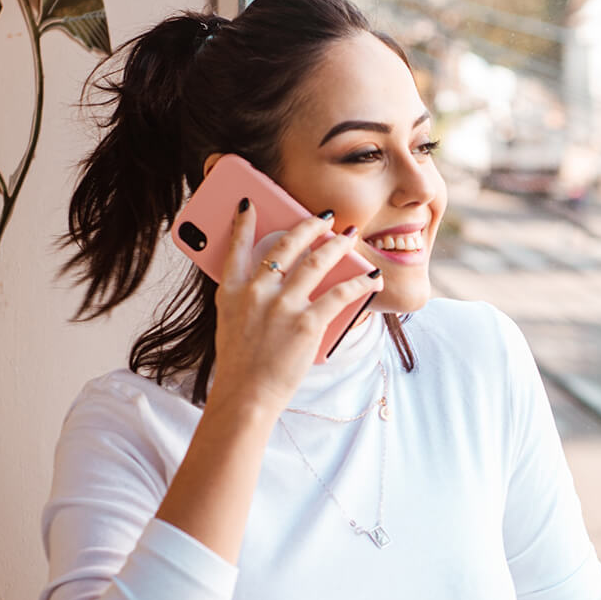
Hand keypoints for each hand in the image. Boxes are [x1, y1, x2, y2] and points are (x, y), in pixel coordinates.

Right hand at [208, 199, 383, 414]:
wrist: (245, 396)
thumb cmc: (240, 364)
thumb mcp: (230, 324)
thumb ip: (246, 298)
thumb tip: (271, 279)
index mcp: (232, 292)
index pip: (235, 247)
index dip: (243, 222)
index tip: (250, 203)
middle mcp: (256, 293)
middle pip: (287, 246)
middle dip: (309, 226)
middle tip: (325, 216)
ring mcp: (282, 306)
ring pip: (316, 262)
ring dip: (337, 245)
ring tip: (349, 236)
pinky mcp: (306, 323)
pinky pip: (339, 294)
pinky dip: (359, 283)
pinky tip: (370, 277)